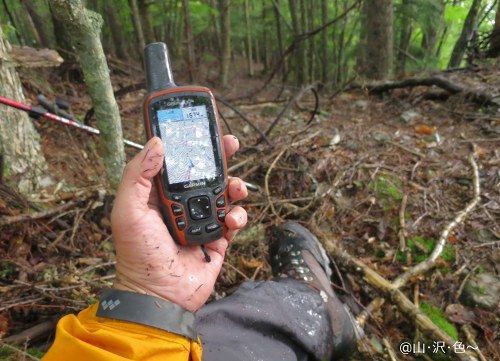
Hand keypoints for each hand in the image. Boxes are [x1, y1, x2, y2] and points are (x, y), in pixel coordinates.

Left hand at [111, 136, 247, 311]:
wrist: (158, 296)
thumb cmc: (138, 254)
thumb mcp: (128, 211)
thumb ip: (138, 175)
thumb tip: (157, 143)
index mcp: (160, 195)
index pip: (176, 162)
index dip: (189, 145)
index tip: (200, 128)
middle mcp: (182, 205)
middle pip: (205, 173)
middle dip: (219, 157)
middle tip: (231, 143)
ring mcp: (202, 221)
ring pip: (224, 194)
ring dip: (234, 185)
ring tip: (236, 187)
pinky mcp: (218, 239)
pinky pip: (234, 220)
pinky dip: (238, 216)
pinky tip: (231, 220)